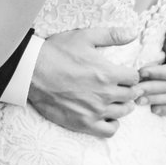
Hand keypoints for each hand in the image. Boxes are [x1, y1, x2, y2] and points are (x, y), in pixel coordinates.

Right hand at [24, 26, 142, 136]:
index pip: (134, 78)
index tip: (125, 74)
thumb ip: (111, 35)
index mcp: (108, 73)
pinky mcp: (84, 123)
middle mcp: (105, 94)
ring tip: (117, 100)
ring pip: (123, 112)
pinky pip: (109, 130)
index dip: (131, 74)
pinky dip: (113, 124)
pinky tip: (108, 116)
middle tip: (123, 86)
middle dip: (129, 89)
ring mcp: (95, 111)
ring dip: (123, 105)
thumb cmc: (56, 52)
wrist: (31, 71)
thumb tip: (133, 33)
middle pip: (131, 95)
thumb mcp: (84, 37)